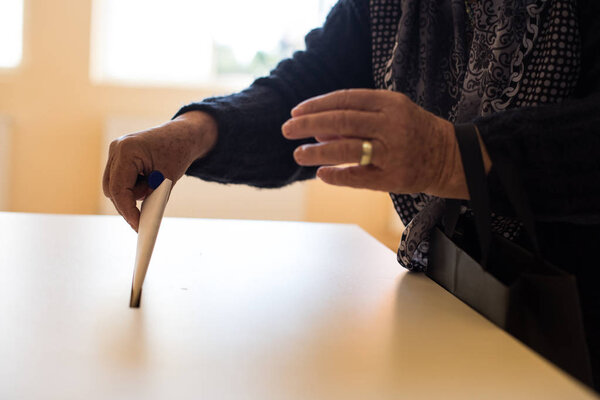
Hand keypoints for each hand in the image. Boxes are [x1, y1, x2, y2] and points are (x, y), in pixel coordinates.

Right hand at [102, 111, 216, 230]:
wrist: (182, 135)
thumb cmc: (178, 153)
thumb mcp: (167, 178)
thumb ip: (153, 198)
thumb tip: (140, 219)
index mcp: (127, 149)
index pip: (118, 187)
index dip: (127, 209)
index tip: (137, 225)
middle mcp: (116, 148)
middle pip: (112, 188)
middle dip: (126, 206)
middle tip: (140, 223)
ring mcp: (115, 151)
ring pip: (113, 186)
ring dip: (129, 196)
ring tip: (151, 194)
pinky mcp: (118, 156)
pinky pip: (119, 180)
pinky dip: (131, 188)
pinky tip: (147, 187)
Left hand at [282, 89, 487, 198]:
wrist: (449, 157)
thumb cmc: (412, 131)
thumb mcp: (389, 114)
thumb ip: (356, 118)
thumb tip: (317, 127)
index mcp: (390, 103)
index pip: (345, 99)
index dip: (316, 105)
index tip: (295, 112)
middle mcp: (391, 125)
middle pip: (341, 121)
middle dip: (308, 124)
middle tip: (286, 130)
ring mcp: (393, 152)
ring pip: (347, 149)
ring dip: (317, 151)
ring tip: (298, 154)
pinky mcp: (393, 178)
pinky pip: (359, 177)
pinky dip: (337, 175)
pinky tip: (321, 174)